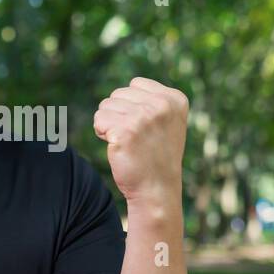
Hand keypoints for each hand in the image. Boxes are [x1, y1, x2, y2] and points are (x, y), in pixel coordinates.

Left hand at [93, 77, 188, 205]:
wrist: (157, 190)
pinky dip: (102, 133)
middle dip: (118, 114)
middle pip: (118, 94)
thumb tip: (129, 86)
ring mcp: (143, 117)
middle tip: (134, 137)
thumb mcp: (168, 122)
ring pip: (105, 105)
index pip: (135, 84)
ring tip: (127, 142)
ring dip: (109, 124)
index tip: (145, 127)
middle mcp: (161, 105)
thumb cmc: (158, 156)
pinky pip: (99, 121)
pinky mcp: (125, 131)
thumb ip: (154, 100)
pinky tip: (117, 147)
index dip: (132, 105)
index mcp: (175, 99)